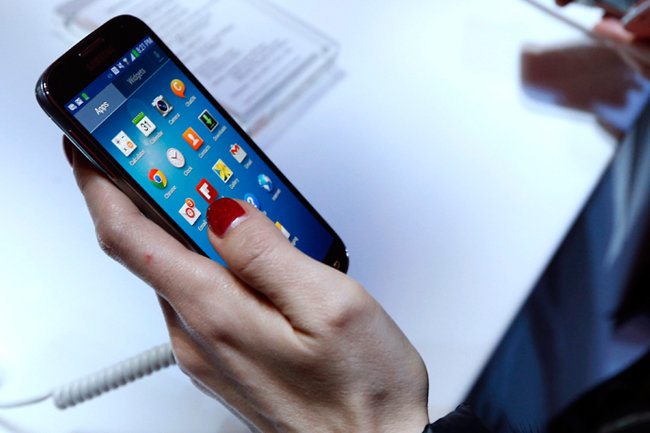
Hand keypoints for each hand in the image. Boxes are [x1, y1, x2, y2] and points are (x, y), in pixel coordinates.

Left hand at [64, 137, 429, 432]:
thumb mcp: (330, 305)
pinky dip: (210, 266)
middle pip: (149, 253)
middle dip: (153, 202)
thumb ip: (268, 252)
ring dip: (188, 233)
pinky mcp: (225, 363)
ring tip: (223, 203)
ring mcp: (208, 355)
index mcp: (216, 314)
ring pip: (177, 275)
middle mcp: (198, 339)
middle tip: (175, 163)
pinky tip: (243, 258)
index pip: (130, 238)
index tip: (87, 150)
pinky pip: (200, 300)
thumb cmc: (360, 393)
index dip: (99, 187)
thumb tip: (225, 212)